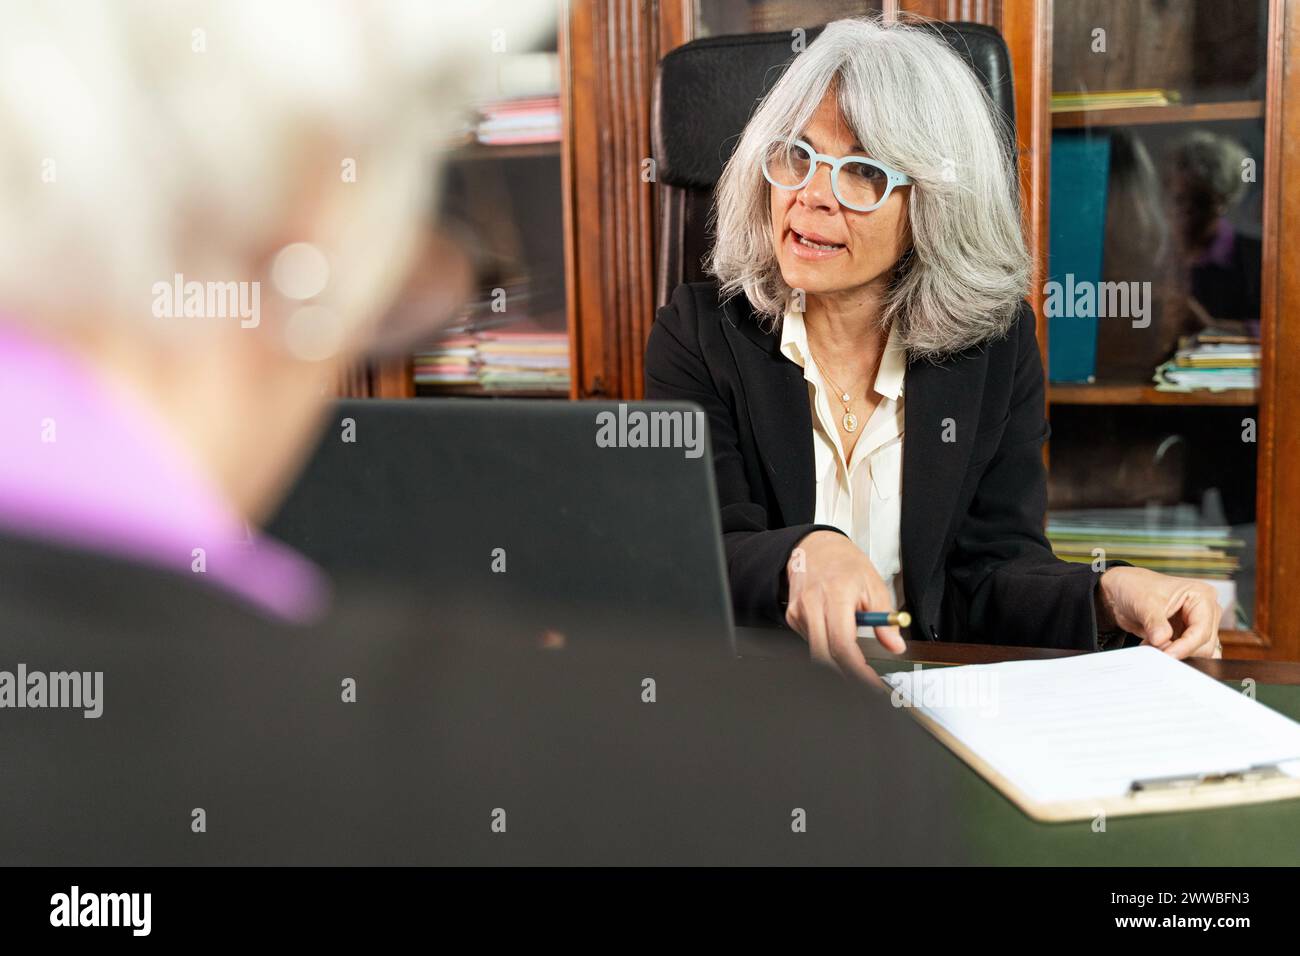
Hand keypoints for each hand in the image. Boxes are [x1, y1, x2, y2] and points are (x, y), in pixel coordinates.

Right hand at [785, 530, 905, 683]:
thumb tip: (894, 645)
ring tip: (851, 644)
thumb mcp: (874, 585)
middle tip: (864, 680)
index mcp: (836, 594)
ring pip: (816, 650)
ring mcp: (798, 611)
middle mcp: (812, 604)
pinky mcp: (791, 617)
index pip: (843, 644)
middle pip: (823, 655)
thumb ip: (885, 618)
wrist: (814, 547)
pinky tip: (833, 628)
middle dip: (845, 674)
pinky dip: (825, 644)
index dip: (857, 670)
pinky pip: (809, 641)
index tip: (871, 682)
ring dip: (836, 657)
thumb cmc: (844, 564)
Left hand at [1096, 566, 1222, 658]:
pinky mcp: (1186, 636)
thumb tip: (1162, 641)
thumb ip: (1155, 624)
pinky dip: (1171, 654)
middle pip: (1204, 644)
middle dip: (1180, 650)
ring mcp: (1196, 625)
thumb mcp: (1144, 603)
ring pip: (1198, 652)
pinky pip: (1187, 653)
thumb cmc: (1135, 587)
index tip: (1168, 654)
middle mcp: (1205, 611)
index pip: (1202, 630)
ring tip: (1152, 645)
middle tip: (1156, 650)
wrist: (1121, 591)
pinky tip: (1154, 647)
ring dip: (1175, 653)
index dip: (1186, 646)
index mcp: (1201, 596)